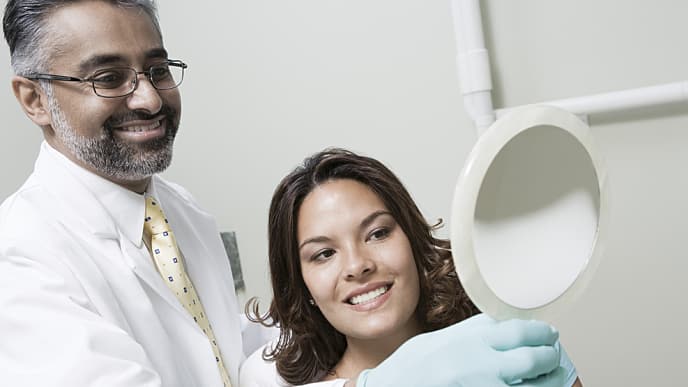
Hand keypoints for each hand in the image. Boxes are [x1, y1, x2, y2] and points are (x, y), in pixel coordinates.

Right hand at [356, 313, 565, 386]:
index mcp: (470, 342)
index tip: (549, 334)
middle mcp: (480, 367)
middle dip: (550, 357)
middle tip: (553, 354)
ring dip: (550, 380)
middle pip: (533, 360)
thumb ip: (478, 330)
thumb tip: (508, 325)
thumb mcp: (445, 337)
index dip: (542, 333)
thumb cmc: (415, 365)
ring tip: (552, 374)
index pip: (521, 332)